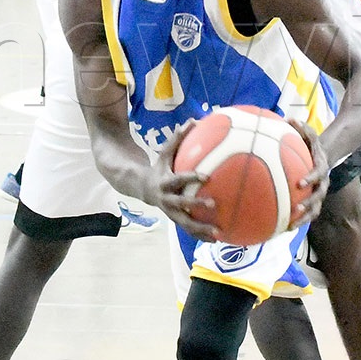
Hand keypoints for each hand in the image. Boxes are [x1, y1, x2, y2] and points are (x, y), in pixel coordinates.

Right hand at [150, 121, 222, 242]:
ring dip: (201, 229)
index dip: (191, 178)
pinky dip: (202, 235)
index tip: (206, 176)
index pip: (179, 179)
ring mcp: (170, 212)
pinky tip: (218, 239)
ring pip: (185, 223)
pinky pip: (189, 229)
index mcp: (165, 182)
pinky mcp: (175, 220)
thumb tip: (192, 120)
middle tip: (214, 205)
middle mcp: (167, 200)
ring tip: (218, 233)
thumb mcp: (165, 153)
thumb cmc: (159, 167)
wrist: (141, 188)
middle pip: (182, 205)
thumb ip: (178, 138)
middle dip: (196, 206)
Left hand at [286, 119, 329, 227]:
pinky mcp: (312, 202)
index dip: (311, 179)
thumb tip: (290, 119)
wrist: (324, 156)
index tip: (300, 183)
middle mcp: (322, 183)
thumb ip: (302, 128)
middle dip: (308, 204)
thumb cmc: (311, 144)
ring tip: (289, 226)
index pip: (318, 174)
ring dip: (303, 219)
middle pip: (318, 197)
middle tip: (295, 209)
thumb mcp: (309, 134)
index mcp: (321, 167)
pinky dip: (295, 221)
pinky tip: (281, 228)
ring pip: (314, 210)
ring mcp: (318, 194)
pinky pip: (305, 214)